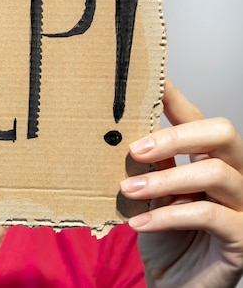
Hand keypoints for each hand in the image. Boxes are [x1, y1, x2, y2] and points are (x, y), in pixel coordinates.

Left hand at [120, 80, 242, 286]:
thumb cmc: (162, 233)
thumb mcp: (150, 192)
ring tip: (127, 190)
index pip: (198, 119)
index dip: (177, 98)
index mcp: (210, 159)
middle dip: (176, 136)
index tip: (152, 80)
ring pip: (214, 173)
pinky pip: (209, 215)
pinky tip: (139, 222)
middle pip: (222, 133)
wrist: (173, 280)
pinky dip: (168, 216)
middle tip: (135, 150)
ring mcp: (242, 205)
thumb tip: (119, 131)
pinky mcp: (241, 237)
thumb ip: (147, 164)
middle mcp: (234, 175)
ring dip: (164, 180)